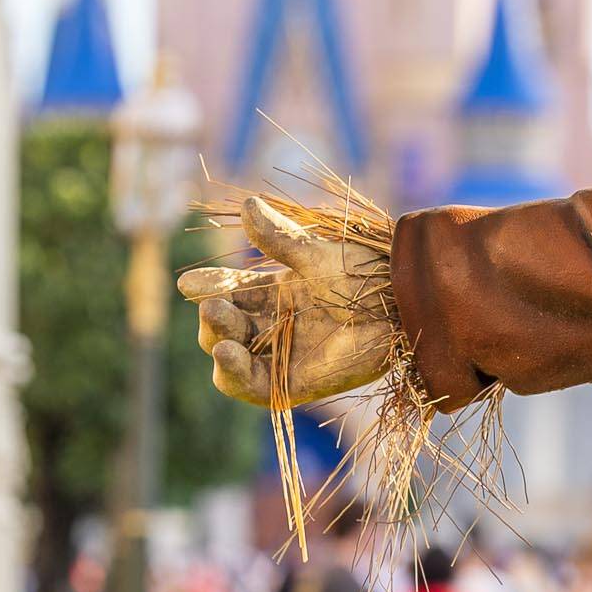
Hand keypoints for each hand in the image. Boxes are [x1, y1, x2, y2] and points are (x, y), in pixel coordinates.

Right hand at [176, 197, 393, 406]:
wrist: (402, 309)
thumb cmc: (367, 276)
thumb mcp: (316, 256)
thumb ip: (279, 239)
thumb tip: (248, 205)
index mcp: (277, 292)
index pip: (230, 291)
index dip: (207, 287)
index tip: (189, 284)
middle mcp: (275, 324)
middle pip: (224, 326)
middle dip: (213, 317)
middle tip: (215, 307)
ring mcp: (283, 355)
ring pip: (230, 357)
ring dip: (217, 343)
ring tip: (217, 330)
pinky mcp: (293, 384)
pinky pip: (252, 386)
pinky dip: (234, 374)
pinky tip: (225, 355)